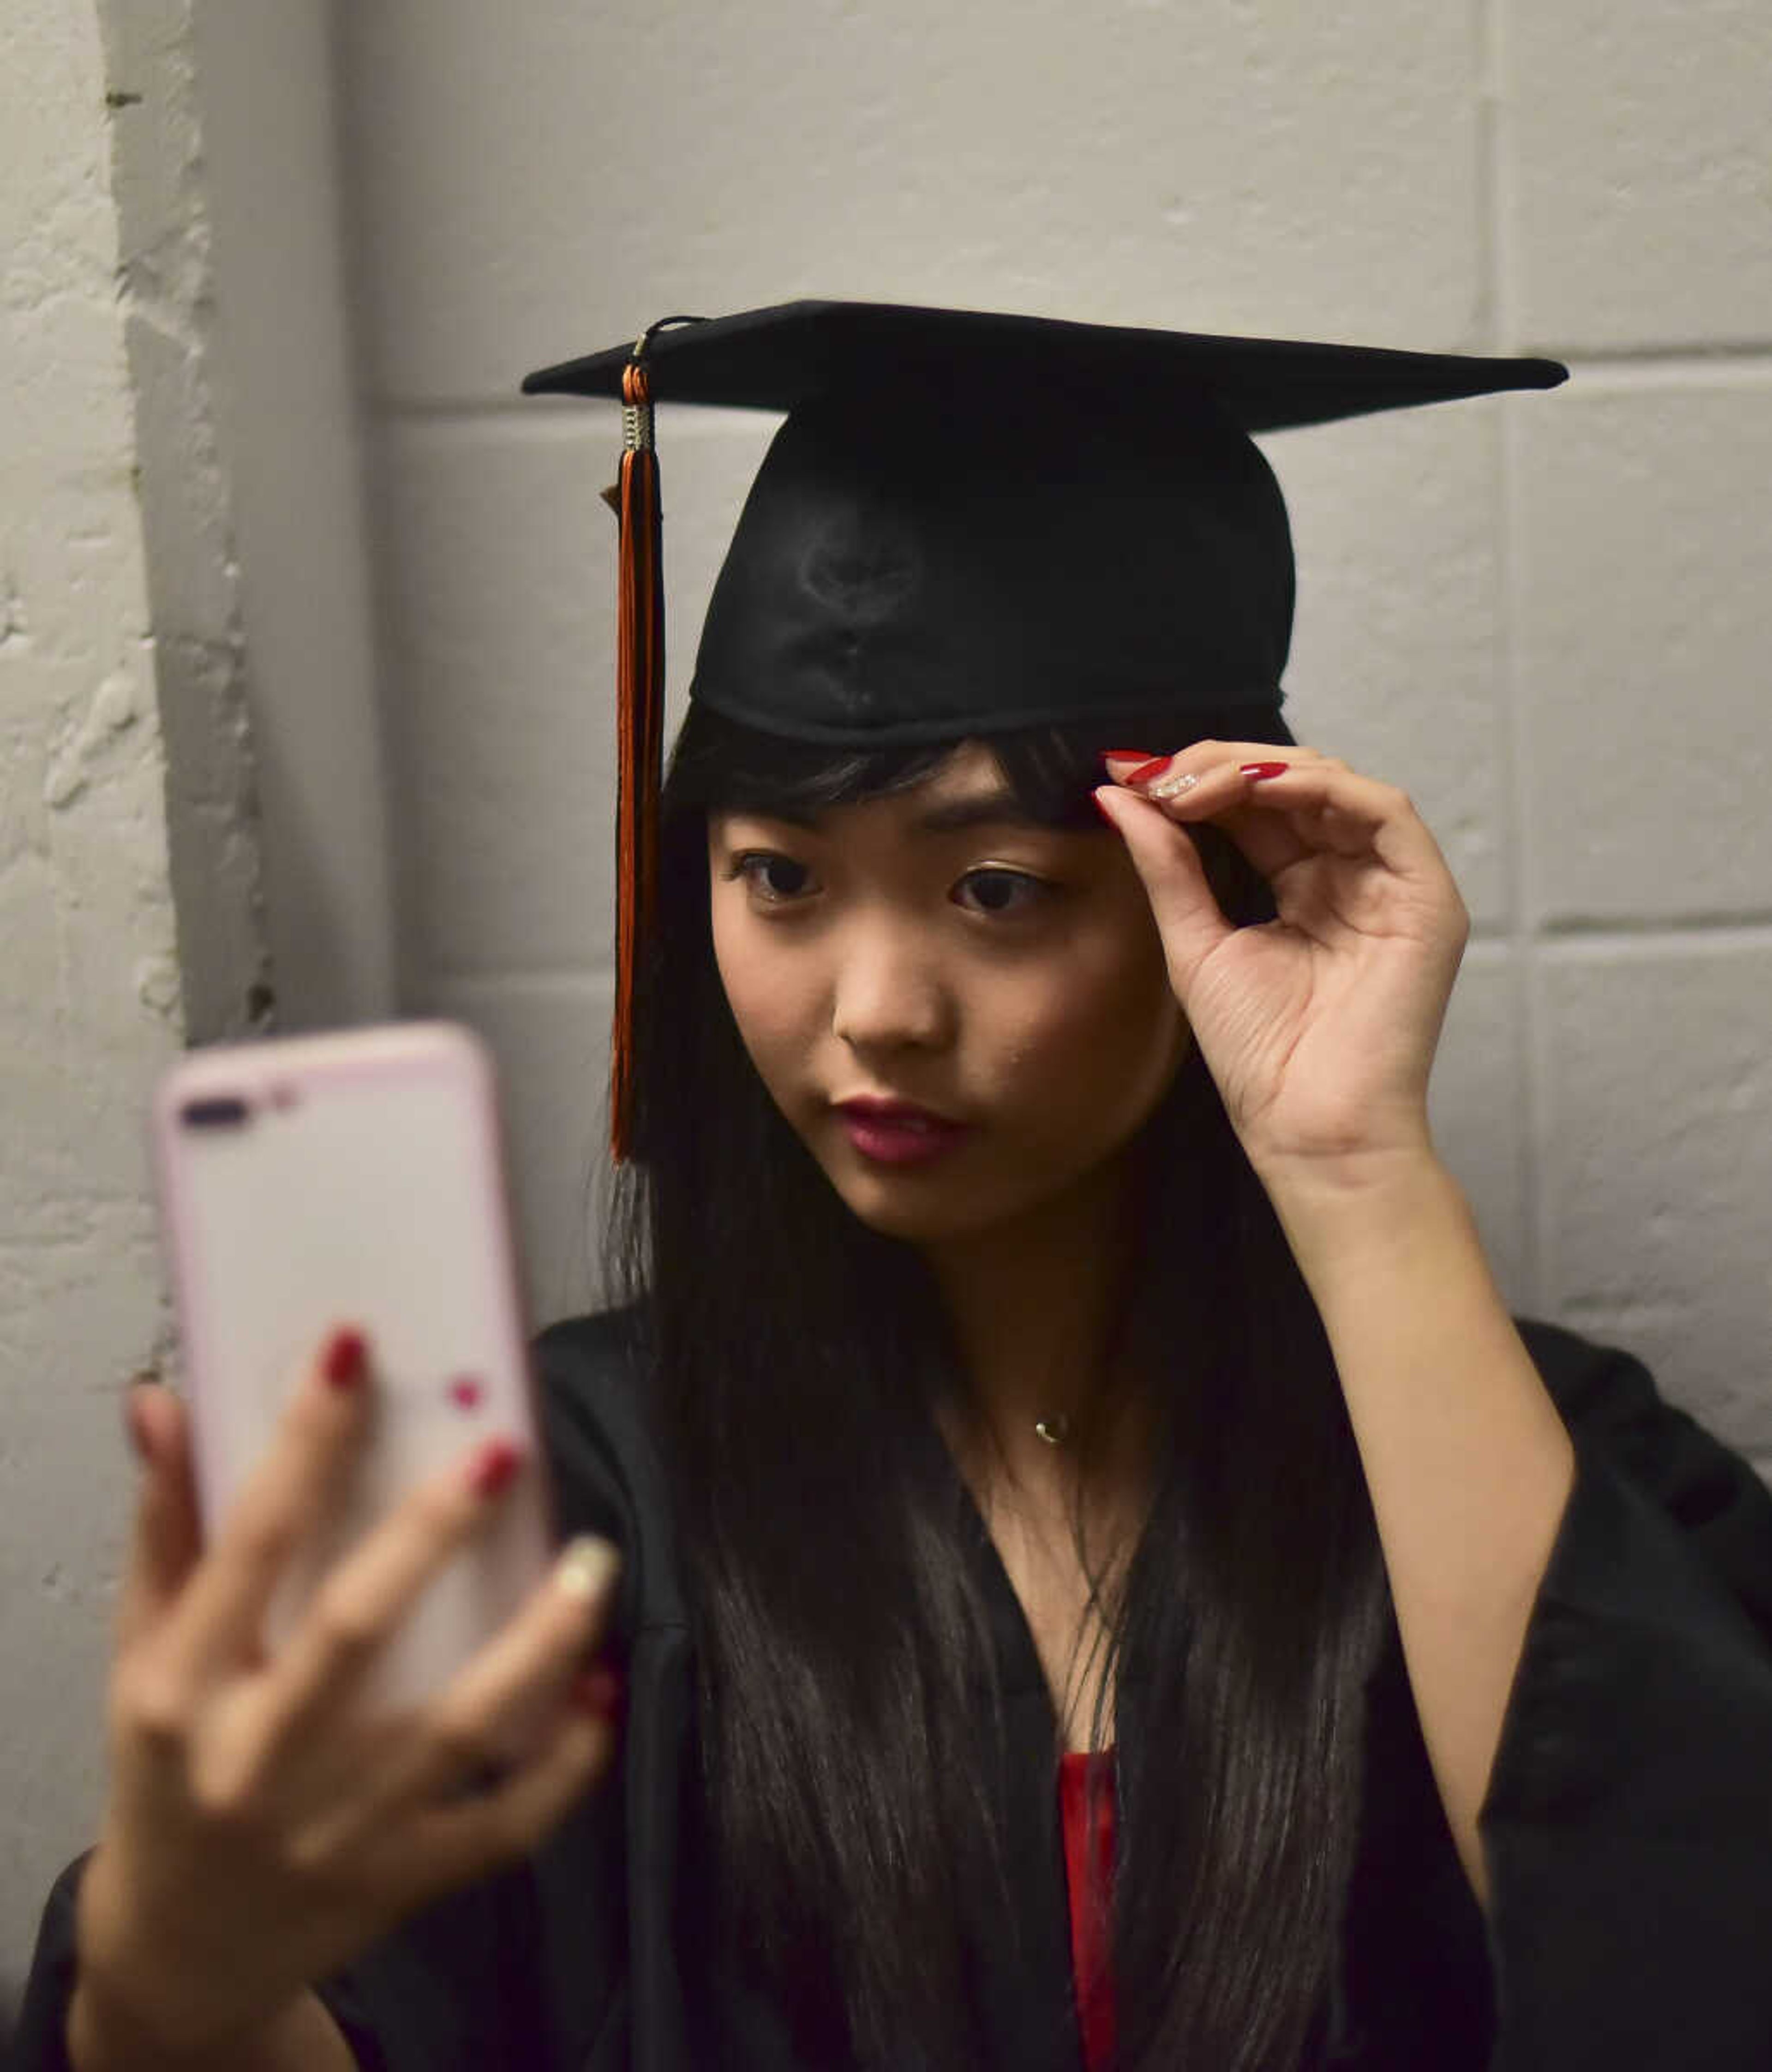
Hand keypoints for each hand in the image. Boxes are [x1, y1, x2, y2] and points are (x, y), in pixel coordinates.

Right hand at [74, 1335, 621, 2060]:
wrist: (180, 1951)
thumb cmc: (169, 1770)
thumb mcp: (140, 1653)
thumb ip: (165, 1524)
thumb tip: (162, 1399)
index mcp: (181, 1691)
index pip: (247, 1546)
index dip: (301, 1445)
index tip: (354, 1351)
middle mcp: (257, 1761)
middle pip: (352, 1633)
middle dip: (428, 1538)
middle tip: (502, 1450)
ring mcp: (338, 1829)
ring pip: (456, 1729)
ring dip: (537, 1645)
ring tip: (595, 1561)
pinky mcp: (404, 1881)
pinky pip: (505, 1824)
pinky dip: (566, 1762)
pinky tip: (605, 1691)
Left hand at [1098, 744, 1467, 1186]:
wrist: (1309, 1128)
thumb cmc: (1260, 1056)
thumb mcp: (1196, 943)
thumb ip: (1166, 865)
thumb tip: (1118, 794)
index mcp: (1304, 889)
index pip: (1254, 808)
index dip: (1196, 781)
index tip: (1129, 773)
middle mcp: (1351, 877)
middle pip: (1291, 785)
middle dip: (1218, 767)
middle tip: (1157, 776)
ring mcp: (1392, 884)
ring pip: (1335, 785)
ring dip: (1259, 770)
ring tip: (1193, 785)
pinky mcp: (1426, 897)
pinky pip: (1385, 812)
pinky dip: (1322, 788)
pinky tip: (1259, 788)